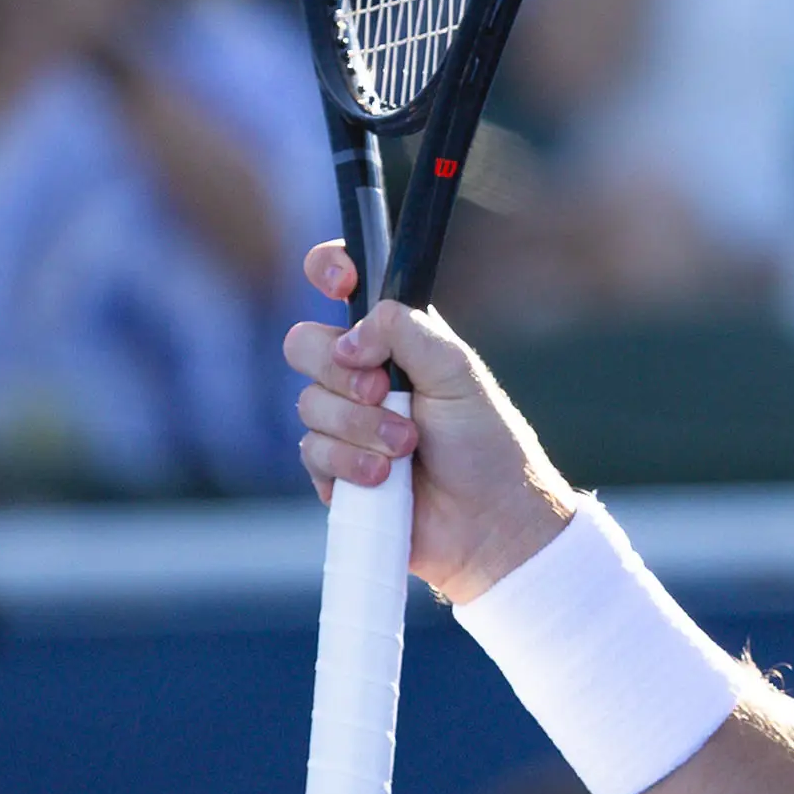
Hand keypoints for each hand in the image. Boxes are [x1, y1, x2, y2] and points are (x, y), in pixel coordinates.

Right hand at [285, 244, 579, 603]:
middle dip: (340, 372)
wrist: (489, 524)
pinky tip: (383, 479)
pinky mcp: (334, 470)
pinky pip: (310, 453)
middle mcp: (364, 375)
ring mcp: (345, 423)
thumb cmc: (487, 446)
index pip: (344, 286)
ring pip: (307, 404)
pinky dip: (348, 464)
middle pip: (304, 344)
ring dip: (359, 428)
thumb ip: (409, 333)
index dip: (329, 269)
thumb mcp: (460, 374)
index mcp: (397, 341)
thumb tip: (352, 334)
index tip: (339, 281)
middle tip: (385, 393)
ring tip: (406, 448)